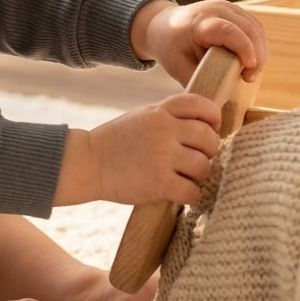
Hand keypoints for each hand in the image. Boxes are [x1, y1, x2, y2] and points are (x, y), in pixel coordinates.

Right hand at [55, 93, 221, 206]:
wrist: (87, 163)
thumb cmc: (116, 142)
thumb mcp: (141, 116)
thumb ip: (170, 117)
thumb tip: (208, 126)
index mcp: (159, 111)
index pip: (201, 106)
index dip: (213, 118)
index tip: (210, 129)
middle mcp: (164, 130)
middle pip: (209, 139)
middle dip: (207, 151)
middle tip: (192, 159)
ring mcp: (163, 156)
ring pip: (204, 167)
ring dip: (196, 175)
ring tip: (180, 176)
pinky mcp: (160, 183)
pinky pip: (193, 191)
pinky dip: (188, 194)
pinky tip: (175, 191)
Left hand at [132, 0, 268, 87]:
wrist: (161, 26)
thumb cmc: (169, 47)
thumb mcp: (177, 66)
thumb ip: (201, 79)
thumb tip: (220, 97)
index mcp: (198, 22)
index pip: (228, 31)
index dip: (244, 48)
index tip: (250, 68)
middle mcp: (216, 9)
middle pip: (248, 29)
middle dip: (257, 55)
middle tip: (248, 78)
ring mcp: (227, 7)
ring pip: (256, 28)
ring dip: (260, 51)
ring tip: (249, 72)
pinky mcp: (235, 11)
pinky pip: (255, 27)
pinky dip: (257, 44)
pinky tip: (250, 61)